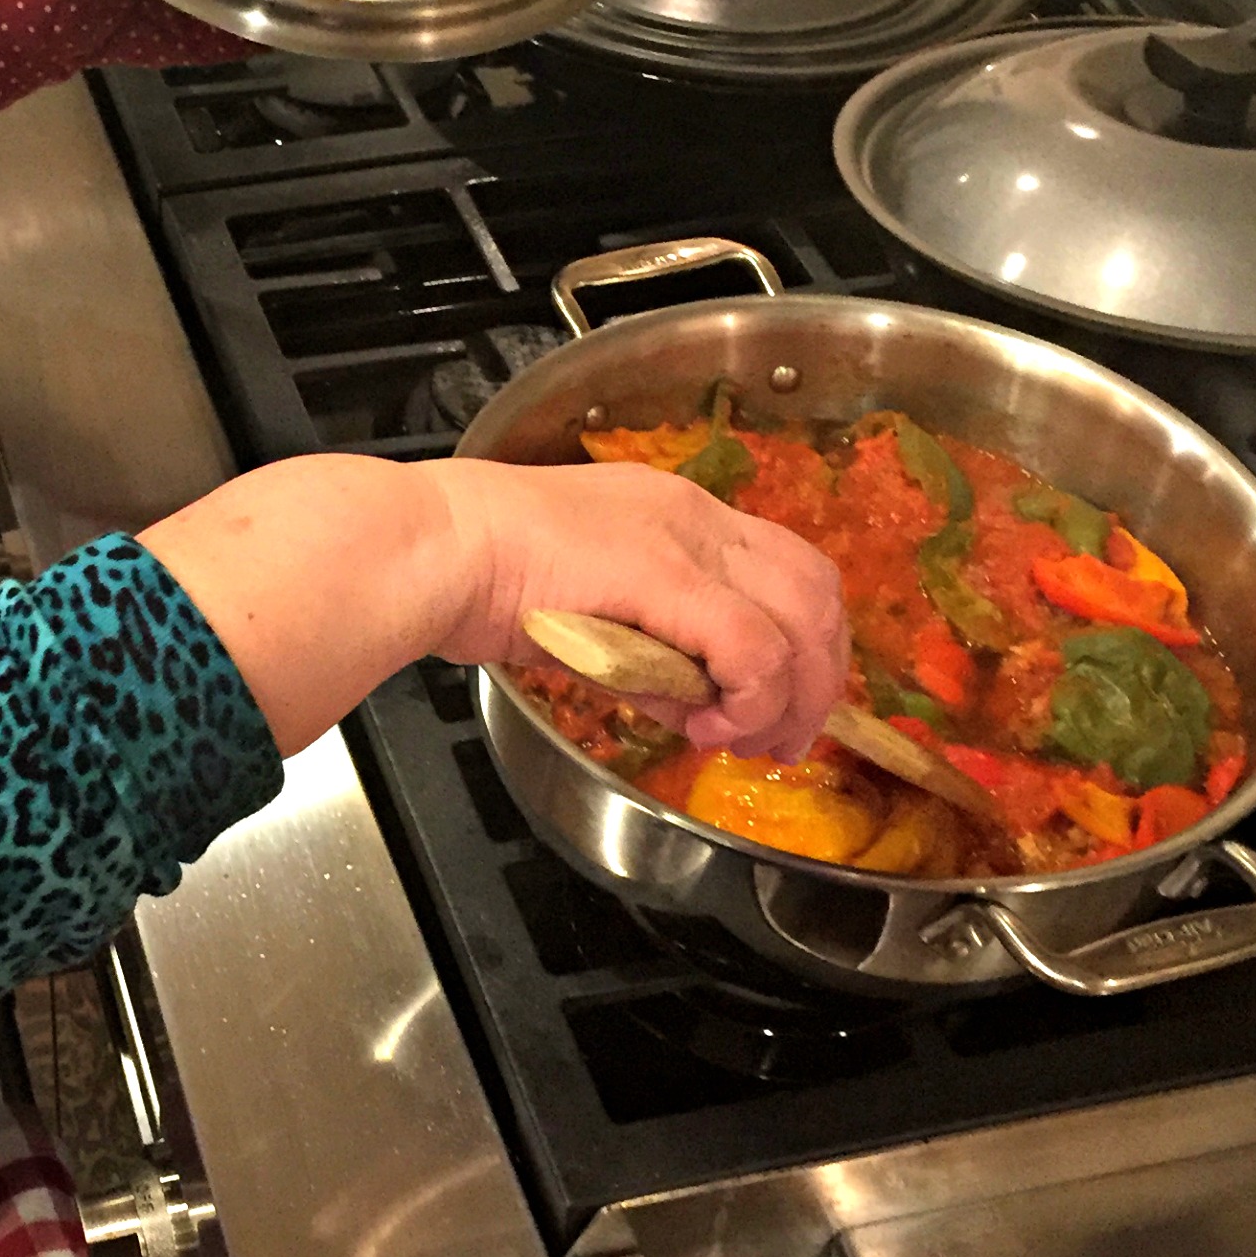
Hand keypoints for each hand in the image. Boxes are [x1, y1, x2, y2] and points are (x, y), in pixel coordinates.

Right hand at [424, 457, 849, 761]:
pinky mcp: (669, 575)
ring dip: (791, 696)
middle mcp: (699, 515)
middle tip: (784, 741)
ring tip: (752, 742)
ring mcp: (688, 540)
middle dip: (818, 679)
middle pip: (816, 591)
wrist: (437, 547)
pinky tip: (710, 728)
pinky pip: (753, 646)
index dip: (804, 643)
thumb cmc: (484, 578)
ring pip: (800, 619)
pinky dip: (749, 699)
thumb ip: (653, 660)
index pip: (787, 568)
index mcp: (680, 514)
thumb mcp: (589, 621)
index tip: (782, 705)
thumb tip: (700, 710)